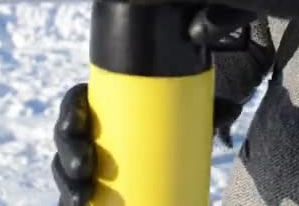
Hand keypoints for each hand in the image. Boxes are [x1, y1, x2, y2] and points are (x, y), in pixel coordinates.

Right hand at [53, 15, 272, 203]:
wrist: (162, 157)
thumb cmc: (168, 131)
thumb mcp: (184, 119)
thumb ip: (204, 110)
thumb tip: (235, 107)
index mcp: (100, 106)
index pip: (75, 102)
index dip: (70, 110)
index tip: (79, 122)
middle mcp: (86, 132)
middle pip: (66, 138)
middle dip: (68, 153)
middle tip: (85, 166)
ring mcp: (82, 161)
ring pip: (63, 169)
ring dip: (65, 184)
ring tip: (80, 198)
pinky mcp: (85, 186)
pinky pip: (69, 194)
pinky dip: (68, 201)